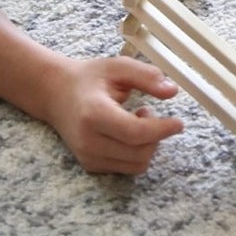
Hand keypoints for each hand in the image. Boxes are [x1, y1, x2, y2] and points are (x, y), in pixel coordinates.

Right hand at [47, 55, 183, 174]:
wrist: (56, 95)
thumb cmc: (89, 79)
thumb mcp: (118, 67)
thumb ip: (146, 76)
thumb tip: (172, 91)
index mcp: (94, 114)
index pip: (135, 133)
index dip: (161, 130)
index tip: (178, 123)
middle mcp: (88, 140)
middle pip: (139, 153)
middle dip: (156, 136)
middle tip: (148, 112)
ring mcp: (88, 156)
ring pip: (136, 165)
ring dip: (147, 145)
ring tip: (136, 121)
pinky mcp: (90, 165)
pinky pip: (127, 168)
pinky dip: (136, 153)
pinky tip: (127, 134)